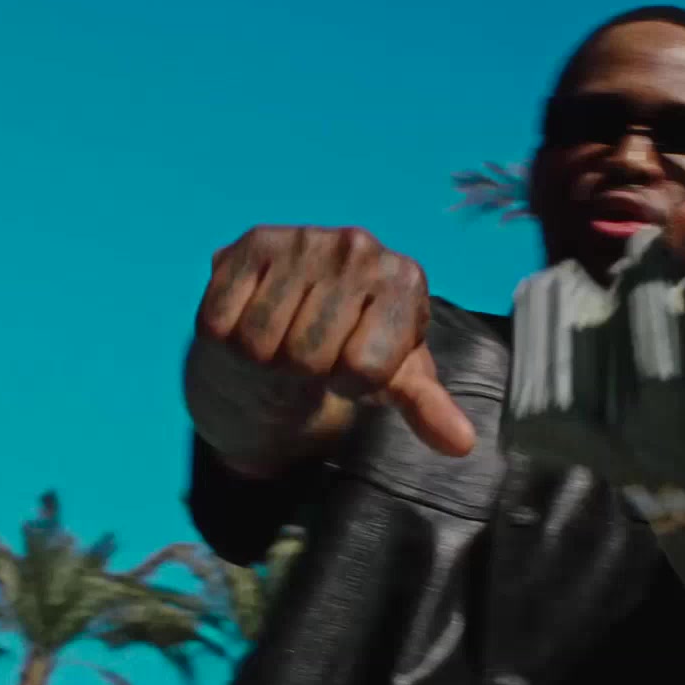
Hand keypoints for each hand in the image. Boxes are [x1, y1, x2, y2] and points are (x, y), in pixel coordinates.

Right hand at [188, 226, 476, 468]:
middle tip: (313, 353)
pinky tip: (254, 315)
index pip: (364, 367)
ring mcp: (303, 239)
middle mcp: (358, 246)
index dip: (352, 382)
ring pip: (260, 341)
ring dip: (265, 356)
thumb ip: (427, 408)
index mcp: (404, 279)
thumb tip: (462, 444)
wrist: (302, 309)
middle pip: (307, 355)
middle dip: (306, 371)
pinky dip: (229, 335)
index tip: (356, 365)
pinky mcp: (251, 242)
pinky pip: (222, 320)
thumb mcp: (396, 378)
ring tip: (285, 336)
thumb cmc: (356, 347)